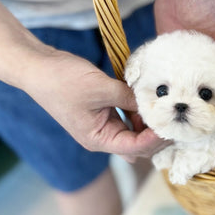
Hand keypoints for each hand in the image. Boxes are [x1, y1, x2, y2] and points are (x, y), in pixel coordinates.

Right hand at [24, 49, 168, 162]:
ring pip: (134, 131)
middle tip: (177, 119)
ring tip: (167, 109)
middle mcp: (101, 137)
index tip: (173, 125)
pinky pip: (127, 117)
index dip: (156, 138)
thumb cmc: (62, 80)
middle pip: (137, 144)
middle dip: (157, 134)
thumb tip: (153, 103)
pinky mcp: (103, 112)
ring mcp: (102, 125)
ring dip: (149, 122)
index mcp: (97, 139)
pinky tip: (150, 102)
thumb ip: (129, 98)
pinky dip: (139, 111)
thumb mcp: (101, 88)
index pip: (135, 148)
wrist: (37, 66)